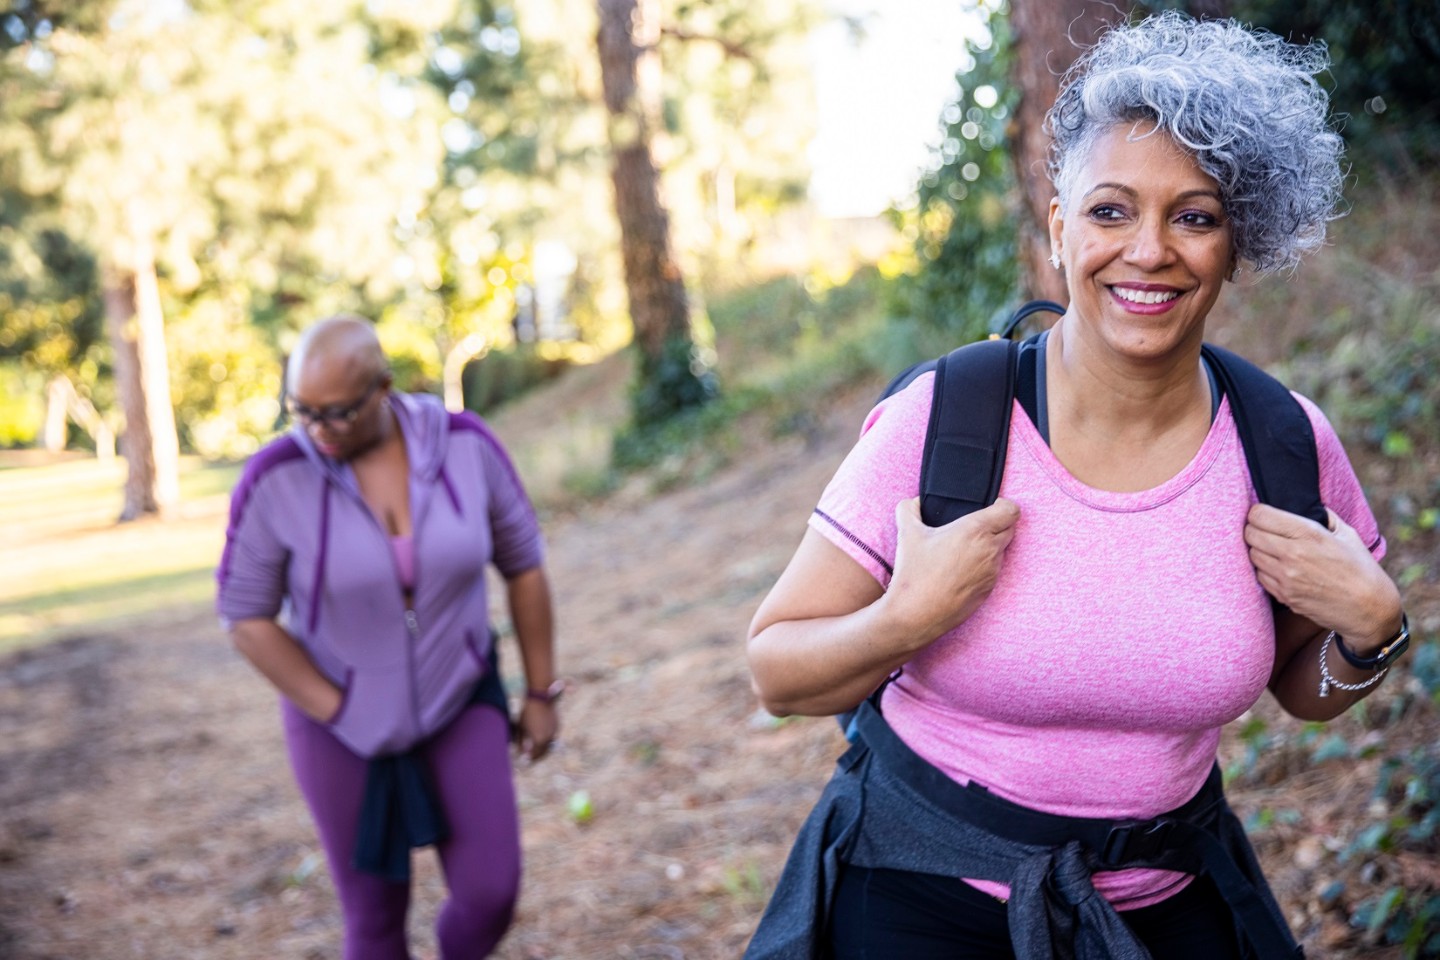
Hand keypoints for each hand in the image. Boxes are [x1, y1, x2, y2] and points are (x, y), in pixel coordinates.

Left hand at [514, 699, 558, 762]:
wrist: (539, 699)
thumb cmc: (527, 713)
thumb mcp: (521, 729)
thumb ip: (521, 742)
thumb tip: (522, 751)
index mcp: (539, 740)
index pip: (536, 754)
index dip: (531, 758)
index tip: (527, 760)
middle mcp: (548, 738)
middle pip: (544, 752)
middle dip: (538, 756)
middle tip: (532, 757)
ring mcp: (554, 732)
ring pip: (550, 745)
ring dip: (544, 749)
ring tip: (537, 749)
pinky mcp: (557, 726)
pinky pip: (553, 737)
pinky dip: (548, 741)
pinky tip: (542, 739)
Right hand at [880, 496, 1020, 645]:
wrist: (916, 614)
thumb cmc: (914, 574)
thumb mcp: (906, 534)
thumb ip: (909, 509)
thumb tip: (915, 503)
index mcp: (975, 531)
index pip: (1011, 510)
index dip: (1003, 505)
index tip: (990, 506)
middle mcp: (990, 550)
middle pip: (1010, 528)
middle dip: (997, 524)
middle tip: (974, 526)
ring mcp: (992, 572)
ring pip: (1002, 550)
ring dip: (990, 545)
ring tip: (964, 549)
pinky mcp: (989, 590)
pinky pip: (993, 570)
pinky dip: (983, 565)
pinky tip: (961, 569)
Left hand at [1245, 504, 1400, 648]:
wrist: (1368, 608)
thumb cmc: (1360, 568)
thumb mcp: (1346, 534)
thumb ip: (1323, 516)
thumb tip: (1307, 504)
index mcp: (1308, 534)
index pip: (1259, 516)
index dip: (1259, 513)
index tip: (1264, 514)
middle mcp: (1292, 555)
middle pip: (1250, 534)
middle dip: (1255, 529)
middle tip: (1265, 531)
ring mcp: (1285, 577)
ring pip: (1252, 555)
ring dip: (1259, 550)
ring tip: (1274, 550)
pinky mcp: (1283, 595)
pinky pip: (1260, 576)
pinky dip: (1265, 570)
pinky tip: (1279, 568)